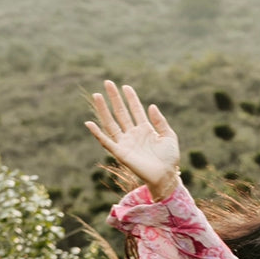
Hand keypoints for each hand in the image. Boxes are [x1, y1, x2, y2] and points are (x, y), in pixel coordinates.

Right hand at [86, 81, 180, 199]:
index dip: (131, 98)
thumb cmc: (170, 158)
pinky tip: (89, 123)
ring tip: (97, 95)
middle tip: (108, 83)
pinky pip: (106, 142)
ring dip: (103, 110)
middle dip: (114, 98)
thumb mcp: (169, 136)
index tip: (126, 86)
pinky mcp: (120, 153)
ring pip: (111, 123)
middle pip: (121, 112)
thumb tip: (151, 106)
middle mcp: (133, 134)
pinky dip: (97, 133)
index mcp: (145, 129)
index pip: (135, 109)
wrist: (166, 176)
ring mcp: (126, 142)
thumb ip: (160, 121)